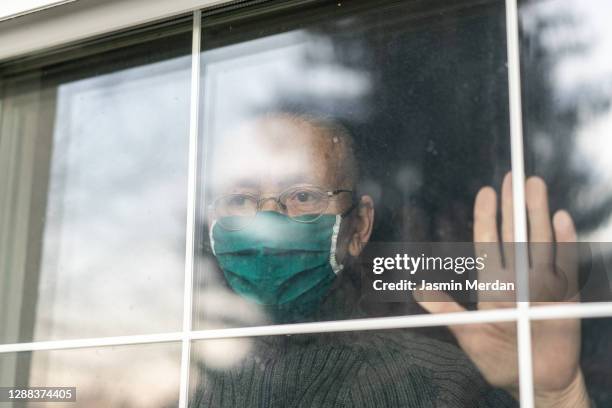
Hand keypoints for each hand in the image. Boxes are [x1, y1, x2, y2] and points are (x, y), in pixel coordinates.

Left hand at [416, 173, 588, 407]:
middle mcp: (519, 278)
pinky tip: (562, 220)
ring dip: (538, 214)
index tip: (485, 192)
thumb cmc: (498, 360)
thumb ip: (446, 312)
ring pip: (540, 244)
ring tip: (535, 187)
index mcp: (494, 284)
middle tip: (512, 177)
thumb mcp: (469, 335)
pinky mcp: (568, 297)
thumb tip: (416, 291)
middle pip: (516, 236)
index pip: (488, 244)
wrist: (536, 382)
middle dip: (513, 206)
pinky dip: (566, 243)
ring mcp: (544, 285)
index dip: (486, 218)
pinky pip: (568, 267)